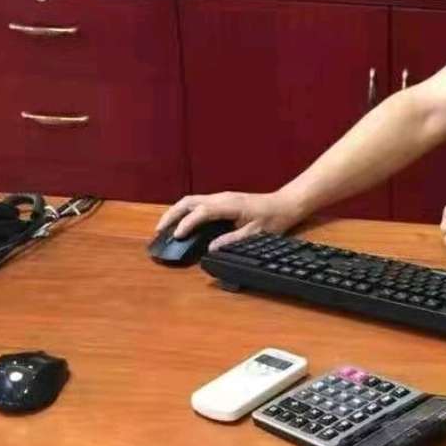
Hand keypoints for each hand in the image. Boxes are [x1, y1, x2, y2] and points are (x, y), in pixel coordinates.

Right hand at [155, 190, 302, 250]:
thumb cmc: (274, 218)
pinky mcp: (223, 200)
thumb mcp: (255, 233)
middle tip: (158, 231)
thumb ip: (233, 240)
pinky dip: (185, 211)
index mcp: (230, 205)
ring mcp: (222, 197)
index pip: (202, 211)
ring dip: (176, 212)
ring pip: (192, 200)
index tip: (176, 236)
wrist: (286, 204)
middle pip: (189, 201)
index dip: (187, 223)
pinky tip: (181, 223)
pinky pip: (199, 203)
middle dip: (172, 214)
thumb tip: (211, 248)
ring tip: (164, 228)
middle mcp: (223, 197)